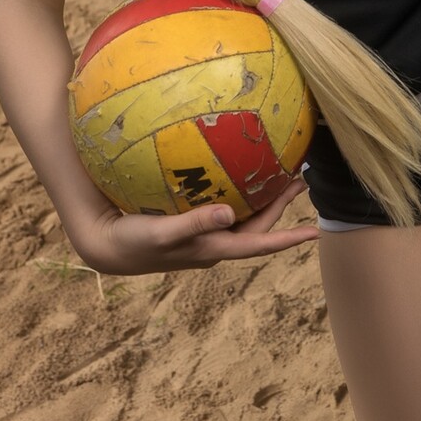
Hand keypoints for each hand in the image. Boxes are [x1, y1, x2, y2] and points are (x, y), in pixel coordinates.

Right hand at [69, 179, 319, 275]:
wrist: (105, 246)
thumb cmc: (132, 242)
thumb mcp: (162, 233)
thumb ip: (194, 224)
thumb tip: (227, 213)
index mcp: (213, 248)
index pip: (258, 244)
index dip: (287, 238)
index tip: (315, 231)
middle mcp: (214, 243)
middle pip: (257, 224)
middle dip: (280, 204)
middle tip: (299, 178)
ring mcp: (203, 234)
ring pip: (243, 215)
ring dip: (263, 197)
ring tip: (280, 172)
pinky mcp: (190, 224)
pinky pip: (223, 206)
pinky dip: (236, 191)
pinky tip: (236, 172)